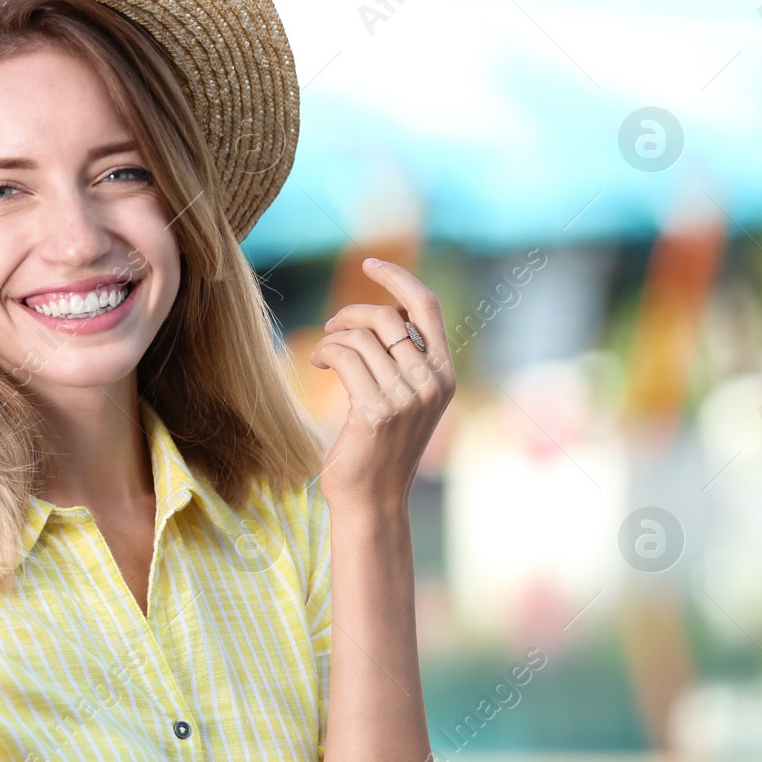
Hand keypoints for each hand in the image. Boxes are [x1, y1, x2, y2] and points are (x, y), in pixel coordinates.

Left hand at [309, 258, 454, 511]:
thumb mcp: (404, 396)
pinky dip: (325, 353)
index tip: (370, 262)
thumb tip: (387, 309)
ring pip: (362, 338)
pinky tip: (317, 365)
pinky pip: (344, 358)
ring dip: (334, 337)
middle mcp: (432, 383)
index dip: (397, 278)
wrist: (372, 499)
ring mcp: (406, 398)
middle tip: (331, 328)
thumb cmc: (379, 446)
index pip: (426, 307)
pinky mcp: (376, 411)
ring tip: (323, 353)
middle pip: (387, 317)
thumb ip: (404, 357)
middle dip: (352, 314)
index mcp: (444, 374)